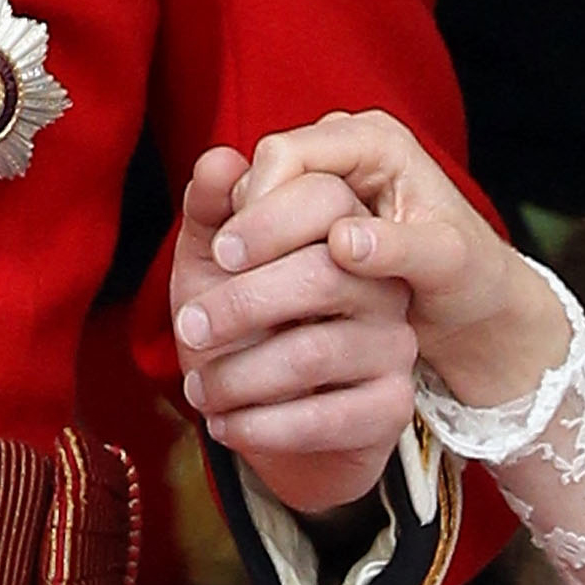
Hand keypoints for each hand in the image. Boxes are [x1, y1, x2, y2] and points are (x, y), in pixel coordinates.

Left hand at [169, 138, 415, 511]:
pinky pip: (329, 416)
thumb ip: (211, 214)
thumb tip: (217, 159)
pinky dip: (263, 425)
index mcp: (343, 230)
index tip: (219, 254)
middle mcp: (381, 283)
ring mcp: (393, 345)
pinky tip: (224, 425)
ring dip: (240, 376)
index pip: (325, 198)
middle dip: (242, 303)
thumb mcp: (211, 266)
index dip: (266, 221)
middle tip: (190, 328)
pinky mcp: (392, 407)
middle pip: (323, 274)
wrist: (265, 418)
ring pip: (315, 353)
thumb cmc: (238, 328)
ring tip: (198, 389)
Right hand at [219, 110, 568, 411]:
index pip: (289, 155)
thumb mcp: (448, 267)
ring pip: (258, 197)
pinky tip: (245, 293)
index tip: (236, 260)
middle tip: (221, 278)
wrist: (472, 300)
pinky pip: (266, 221)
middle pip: (265, 171)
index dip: (257, 205)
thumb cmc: (469, 278)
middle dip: (241, 224)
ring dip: (242, 242)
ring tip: (229, 292)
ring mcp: (327, 177)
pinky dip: (252, 255)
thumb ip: (402, 250)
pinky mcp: (313, 211)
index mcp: (378, 143)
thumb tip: (343, 242)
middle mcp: (346, 148)